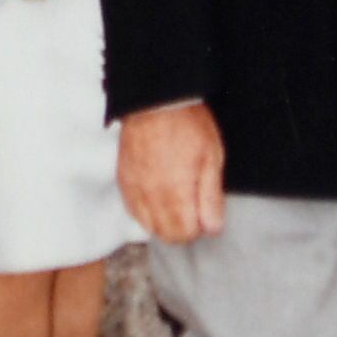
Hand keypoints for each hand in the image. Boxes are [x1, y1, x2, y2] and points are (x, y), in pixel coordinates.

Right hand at [118, 101, 226, 244]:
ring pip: (148, 226)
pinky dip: (147, 211)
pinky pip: (133, 210)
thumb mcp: (212, 159)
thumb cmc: (188, 125)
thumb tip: (212, 229)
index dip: (200, 228)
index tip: (205, 211)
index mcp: (175, 193)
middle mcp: (151, 196)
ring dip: (164, 222)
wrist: (156, 101)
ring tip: (176, 201)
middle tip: (194, 208)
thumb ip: (211, 198)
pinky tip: (158, 196)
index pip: (186, 234)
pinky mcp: (124, 179)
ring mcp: (134, 188)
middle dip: (183, 229)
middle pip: (166, 235)